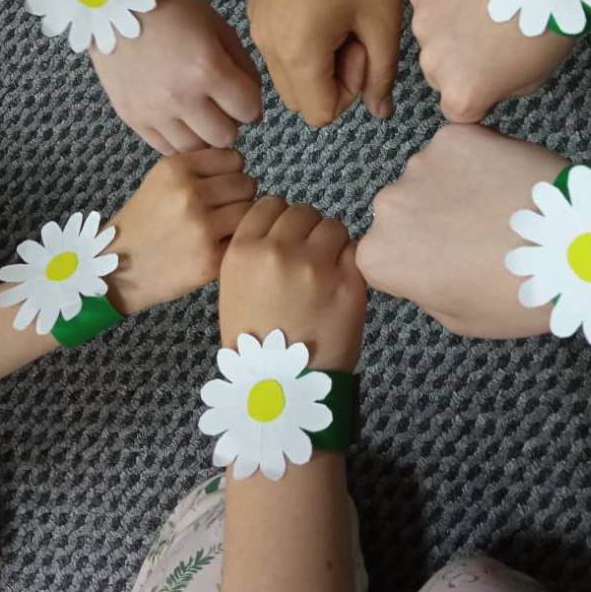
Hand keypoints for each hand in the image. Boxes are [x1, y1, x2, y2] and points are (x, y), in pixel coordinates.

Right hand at [91, 0, 261, 153]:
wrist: (113, 3)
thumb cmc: (171, 8)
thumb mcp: (217, 26)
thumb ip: (242, 65)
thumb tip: (253, 100)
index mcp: (207, 68)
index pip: (249, 110)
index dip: (251, 104)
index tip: (243, 97)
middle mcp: (180, 95)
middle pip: (225, 137)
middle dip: (230, 123)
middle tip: (221, 107)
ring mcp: (153, 110)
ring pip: (195, 149)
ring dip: (203, 134)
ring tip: (199, 114)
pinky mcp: (132, 117)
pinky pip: (165, 148)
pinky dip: (178, 138)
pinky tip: (178, 119)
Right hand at [106, 148, 255, 314]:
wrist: (119, 270)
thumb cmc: (145, 223)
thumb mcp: (160, 180)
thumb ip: (198, 168)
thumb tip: (240, 164)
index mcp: (176, 169)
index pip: (234, 159)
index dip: (231, 173)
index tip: (219, 186)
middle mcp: (189, 194)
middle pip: (246, 183)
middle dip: (238, 196)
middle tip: (219, 211)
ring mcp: (201, 227)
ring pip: (250, 211)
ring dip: (240, 220)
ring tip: (219, 229)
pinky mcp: (211, 258)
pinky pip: (243, 240)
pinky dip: (235, 243)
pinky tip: (216, 247)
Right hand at [219, 197, 365, 370]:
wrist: (284, 387)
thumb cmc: (256, 341)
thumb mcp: (234, 288)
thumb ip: (255, 251)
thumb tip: (283, 226)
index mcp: (243, 251)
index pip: (270, 204)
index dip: (281, 220)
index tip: (287, 239)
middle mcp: (277, 251)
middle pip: (303, 211)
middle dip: (308, 231)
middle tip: (309, 260)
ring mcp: (315, 265)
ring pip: (333, 226)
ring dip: (332, 244)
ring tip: (325, 274)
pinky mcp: (348, 281)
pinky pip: (356, 250)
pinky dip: (351, 264)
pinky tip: (340, 285)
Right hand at [248, 0, 400, 126]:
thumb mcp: (383, 18)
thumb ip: (382, 75)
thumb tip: (380, 113)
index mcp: (295, 50)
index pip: (320, 113)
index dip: (351, 92)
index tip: (365, 49)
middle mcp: (265, 42)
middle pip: (300, 98)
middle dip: (333, 79)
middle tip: (356, 32)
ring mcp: (257, 20)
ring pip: (290, 72)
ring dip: (321, 59)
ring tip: (344, 14)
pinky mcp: (258, 2)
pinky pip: (281, 45)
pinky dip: (306, 39)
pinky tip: (328, 0)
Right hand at [357, 125, 563, 337]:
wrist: (577, 246)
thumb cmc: (521, 293)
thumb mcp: (462, 320)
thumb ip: (425, 291)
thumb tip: (423, 268)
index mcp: (381, 257)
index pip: (383, 255)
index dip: (417, 262)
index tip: (448, 266)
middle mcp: (388, 206)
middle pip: (401, 211)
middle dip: (430, 220)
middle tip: (477, 236)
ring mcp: (421, 165)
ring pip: (428, 176)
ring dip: (452, 188)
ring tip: (498, 209)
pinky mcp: (455, 135)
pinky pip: (456, 147)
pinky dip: (476, 160)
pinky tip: (506, 182)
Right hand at [410, 0, 572, 121]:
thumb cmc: (547, 25)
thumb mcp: (531, 79)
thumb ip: (494, 90)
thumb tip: (480, 85)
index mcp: (461, 95)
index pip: (454, 107)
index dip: (473, 90)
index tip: (488, 73)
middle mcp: (433, 65)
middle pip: (437, 70)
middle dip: (457, 58)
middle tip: (488, 35)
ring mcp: (423, 24)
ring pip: (430, 33)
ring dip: (448, 24)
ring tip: (482, 5)